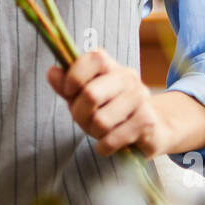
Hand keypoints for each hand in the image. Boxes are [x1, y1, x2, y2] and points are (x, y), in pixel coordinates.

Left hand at [46, 48, 172, 158]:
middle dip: (79, 114)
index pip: (94, 58)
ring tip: (101, 131)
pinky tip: (109, 143)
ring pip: (100, 121)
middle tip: (84, 120)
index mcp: (112, 67)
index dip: (74, 76)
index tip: (68, 92)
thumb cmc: (112, 111)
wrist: (154, 129)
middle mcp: (128, 78)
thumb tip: (51, 72)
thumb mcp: (87, 96)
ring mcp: (140, 99)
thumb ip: (67, 86)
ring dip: (93, 133)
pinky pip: (111, 139)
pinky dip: (103, 147)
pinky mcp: (147, 122)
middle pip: (91, 94)